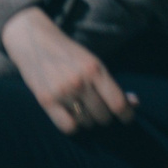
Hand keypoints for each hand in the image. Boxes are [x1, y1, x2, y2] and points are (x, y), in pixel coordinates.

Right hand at [1, 7, 136, 134]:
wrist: (33, 40)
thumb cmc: (68, 53)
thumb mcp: (92, 62)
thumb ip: (111, 84)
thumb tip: (135, 103)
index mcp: (94, 69)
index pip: (118, 103)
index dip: (126, 115)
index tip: (126, 118)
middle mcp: (79, 81)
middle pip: (103, 116)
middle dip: (104, 115)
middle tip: (98, 107)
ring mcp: (62, 92)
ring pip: (87, 123)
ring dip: (88, 120)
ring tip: (82, 108)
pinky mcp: (46, 100)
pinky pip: (69, 127)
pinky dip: (74, 125)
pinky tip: (71, 115)